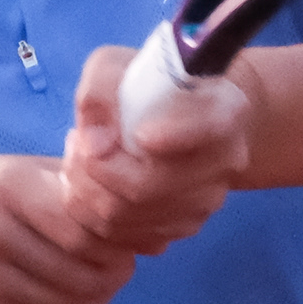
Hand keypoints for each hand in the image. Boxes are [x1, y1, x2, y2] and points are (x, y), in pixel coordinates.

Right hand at [0, 154, 136, 303]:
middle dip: (114, 274)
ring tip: (100, 283)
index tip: (126, 240)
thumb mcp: (29, 172)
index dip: (117, 241)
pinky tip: (75, 302)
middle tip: (120, 266)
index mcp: (7, 189)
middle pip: (80, 272)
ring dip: (99, 300)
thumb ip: (89, 195)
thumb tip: (158, 237)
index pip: (83, 228)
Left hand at [61, 44, 254, 254]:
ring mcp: (207, 201)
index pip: (207, 127)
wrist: (180, 114)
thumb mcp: (117, 65)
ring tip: (78, 159)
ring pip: (129, 218)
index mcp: (225, 110)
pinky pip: (127, 238)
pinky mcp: (183, 227)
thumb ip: (100, 90)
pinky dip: (94, 216)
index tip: (139, 133)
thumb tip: (93, 143)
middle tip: (76, 143)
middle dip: (95, 170)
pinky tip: (91, 185)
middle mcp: (226, 161)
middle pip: (149, 187)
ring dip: (86, 192)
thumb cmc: (148, 84)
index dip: (171, 135)